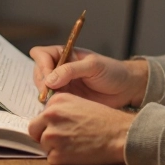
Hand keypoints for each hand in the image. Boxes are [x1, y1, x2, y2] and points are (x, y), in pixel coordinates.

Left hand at [28, 93, 134, 164]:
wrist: (120, 135)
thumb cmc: (104, 120)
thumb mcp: (80, 103)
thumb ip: (61, 109)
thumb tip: (46, 121)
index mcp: (57, 100)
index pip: (41, 114)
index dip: (50, 122)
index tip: (63, 126)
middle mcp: (51, 115)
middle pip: (34, 129)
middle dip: (44, 134)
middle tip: (62, 138)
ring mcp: (52, 135)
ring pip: (44, 145)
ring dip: (55, 147)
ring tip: (76, 144)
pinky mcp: (56, 154)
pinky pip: (51, 158)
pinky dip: (62, 158)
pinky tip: (77, 152)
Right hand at [30, 46, 147, 107]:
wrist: (126, 89)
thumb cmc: (113, 71)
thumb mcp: (94, 66)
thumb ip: (71, 70)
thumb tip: (49, 80)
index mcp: (65, 54)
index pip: (41, 54)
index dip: (41, 66)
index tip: (49, 80)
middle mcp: (60, 69)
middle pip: (38, 73)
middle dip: (42, 84)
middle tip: (51, 95)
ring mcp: (62, 85)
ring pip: (42, 89)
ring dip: (46, 96)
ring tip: (58, 102)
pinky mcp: (66, 100)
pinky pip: (51, 103)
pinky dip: (51, 106)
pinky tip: (60, 109)